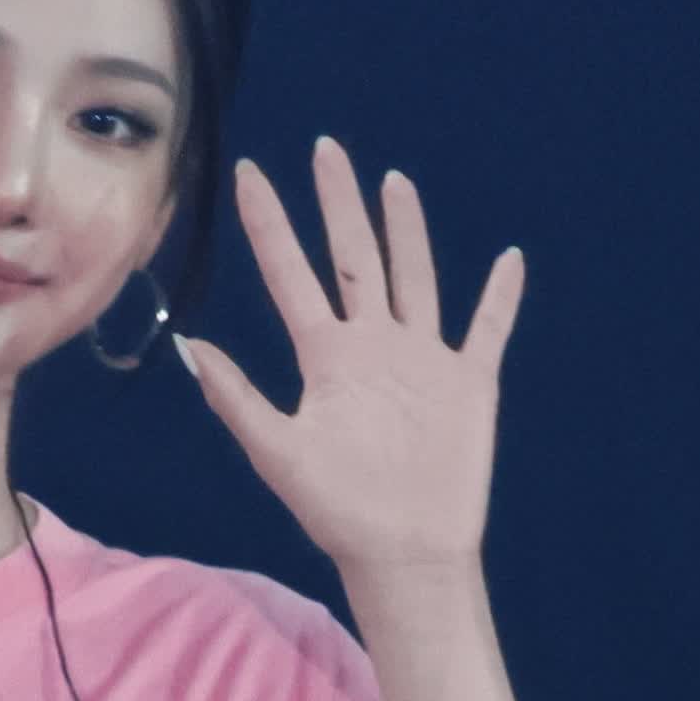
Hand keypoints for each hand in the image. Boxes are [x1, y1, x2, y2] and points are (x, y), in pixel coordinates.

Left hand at [177, 135, 523, 576]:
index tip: (249, 175)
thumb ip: (237, 398)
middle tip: (326, 148)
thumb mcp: (279, 452)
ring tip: (394, 181)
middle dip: (339, 204)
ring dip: (408, 230)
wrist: (403, 552)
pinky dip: (499, 298)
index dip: (270, 225)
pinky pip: (486, 330)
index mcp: (327, 358)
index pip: (292, 275)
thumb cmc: (337, 511)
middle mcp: (372, 347)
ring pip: (415, 277)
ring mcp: (422, 360)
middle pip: (355, 257)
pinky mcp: (468, 383)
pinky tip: (509, 261)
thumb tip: (190, 346)